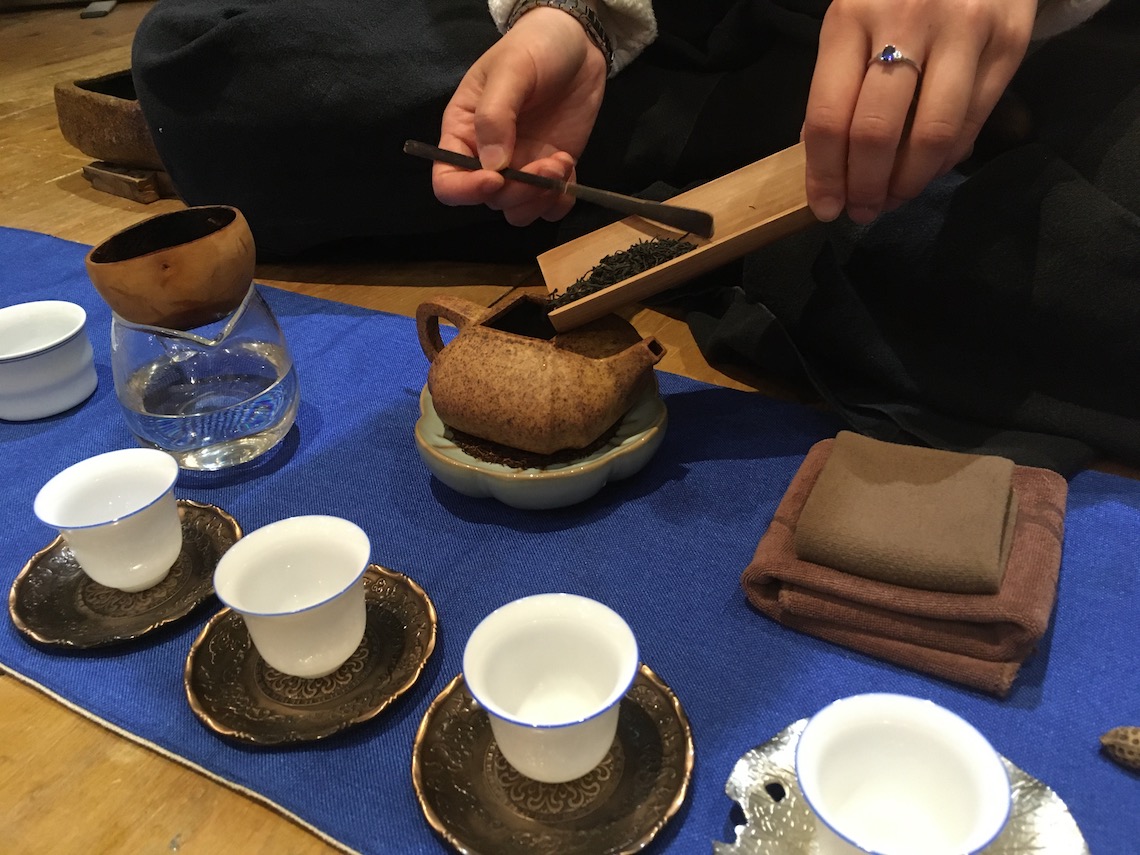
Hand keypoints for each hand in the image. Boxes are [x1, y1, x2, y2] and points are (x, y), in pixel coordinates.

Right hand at [433, 8, 607, 225]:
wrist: (577, 44)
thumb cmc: (534, 48)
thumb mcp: (510, 70)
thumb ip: (496, 115)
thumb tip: (492, 164)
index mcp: (463, 132)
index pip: (448, 181)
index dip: (466, 190)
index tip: (496, 178)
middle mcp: (487, 158)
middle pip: (490, 200)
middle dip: (519, 190)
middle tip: (548, 162)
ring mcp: (521, 167)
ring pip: (518, 211)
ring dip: (540, 199)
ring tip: (561, 163)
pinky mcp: (550, 171)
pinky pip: (549, 208)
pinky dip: (560, 201)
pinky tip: (569, 172)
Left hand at [802, 0, 1037, 223]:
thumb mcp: (854, 14)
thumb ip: (836, 79)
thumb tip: (821, 156)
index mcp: (852, 15)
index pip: (828, 115)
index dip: (824, 174)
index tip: (825, 207)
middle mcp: (907, 18)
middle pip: (875, 132)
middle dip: (864, 187)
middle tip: (862, 210)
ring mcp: (963, 30)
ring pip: (929, 136)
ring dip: (907, 183)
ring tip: (893, 198)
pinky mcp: (1008, 42)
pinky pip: (971, 123)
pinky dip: (944, 160)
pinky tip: (927, 169)